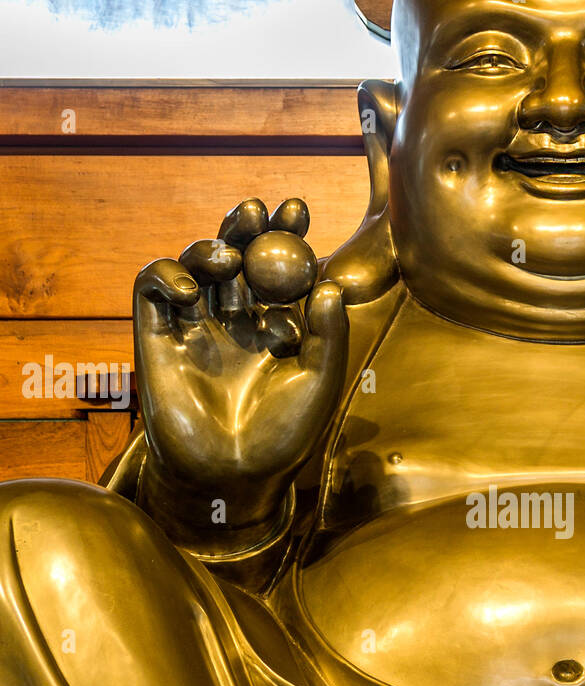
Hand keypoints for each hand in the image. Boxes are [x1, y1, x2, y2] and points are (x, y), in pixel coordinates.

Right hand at [134, 198, 346, 546]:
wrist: (233, 478)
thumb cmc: (283, 438)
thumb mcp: (318, 383)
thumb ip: (327, 335)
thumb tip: (331, 284)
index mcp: (275, 327)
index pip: (279, 267)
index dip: (286, 234)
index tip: (298, 207)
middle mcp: (235, 323)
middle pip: (237, 258)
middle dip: (246, 227)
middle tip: (259, 210)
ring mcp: (195, 330)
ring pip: (194, 267)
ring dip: (208, 247)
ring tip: (228, 255)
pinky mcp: (157, 340)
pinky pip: (152, 291)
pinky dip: (165, 274)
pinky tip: (189, 286)